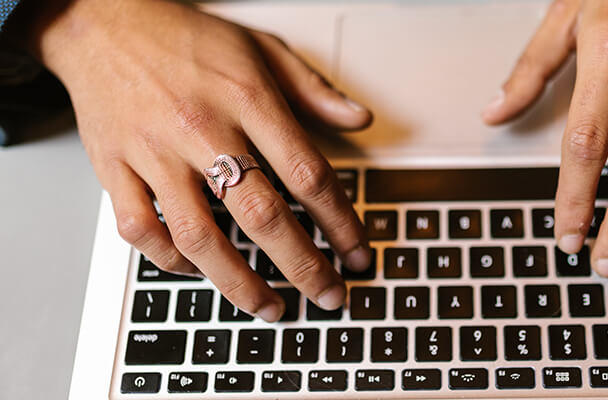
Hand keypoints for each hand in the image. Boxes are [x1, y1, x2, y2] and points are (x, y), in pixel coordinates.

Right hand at [26, 0, 372, 320]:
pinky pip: (140, 230)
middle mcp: (202, 129)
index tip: (356, 253)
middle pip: (263, 216)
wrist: (102, 19)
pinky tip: (199, 271)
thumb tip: (360, 119)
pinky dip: (170, 261)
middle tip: (329, 295)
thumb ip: (314, 89)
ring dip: (240, 283)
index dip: (341, 223)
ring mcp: (155, 153)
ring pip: (201, 236)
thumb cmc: (185, 37)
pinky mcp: (115, 168)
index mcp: (248, 99)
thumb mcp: (262, 48)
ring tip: (271, 306)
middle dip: (305, 267)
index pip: (308, 175)